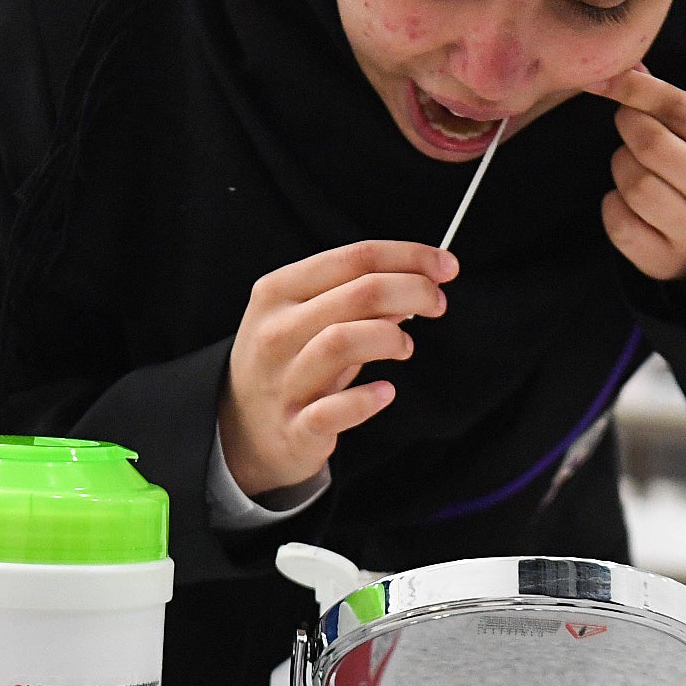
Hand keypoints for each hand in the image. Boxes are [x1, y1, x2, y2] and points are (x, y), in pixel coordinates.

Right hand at [220, 240, 453, 497]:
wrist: (240, 427)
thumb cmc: (287, 361)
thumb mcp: (308, 316)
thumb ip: (358, 295)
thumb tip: (417, 279)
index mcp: (279, 291)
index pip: (355, 257)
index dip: (409, 257)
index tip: (446, 266)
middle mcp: (276, 331)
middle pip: (358, 293)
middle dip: (413, 291)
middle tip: (437, 303)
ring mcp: (282, 380)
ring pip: (343, 341)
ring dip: (390, 337)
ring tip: (405, 346)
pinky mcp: (294, 427)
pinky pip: (333, 411)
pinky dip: (366, 400)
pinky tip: (385, 392)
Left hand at [590, 66, 685, 280]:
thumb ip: (669, 99)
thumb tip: (622, 68)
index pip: (678, 106)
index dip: (633, 88)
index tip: (603, 79)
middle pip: (650, 143)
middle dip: (629, 128)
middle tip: (632, 128)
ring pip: (632, 184)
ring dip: (622, 168)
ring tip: (639, 168)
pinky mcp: (667, 260)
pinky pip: (618, 222)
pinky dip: (614, 206)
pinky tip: (632, 203)